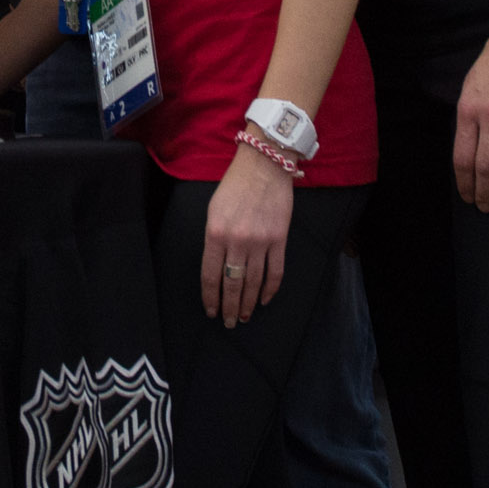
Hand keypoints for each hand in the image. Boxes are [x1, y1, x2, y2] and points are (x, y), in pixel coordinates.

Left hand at [201, 146, 295, 326]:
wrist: (264, 165)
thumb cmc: (235, 185)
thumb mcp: (213, 210)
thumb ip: (213, 239)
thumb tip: (216, 267)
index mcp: (215, 233)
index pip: (210, 275)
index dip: (210, 297)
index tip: (211, 310)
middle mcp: (237, 241)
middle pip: (232, 284)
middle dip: (230, 307)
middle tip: (229, 322)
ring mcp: (260, 241)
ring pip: (253, 282)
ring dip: (248, 303)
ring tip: (245, 316)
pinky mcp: (279, 239)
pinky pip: (275, 271)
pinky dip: (270, 289)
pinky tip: (264, 300)